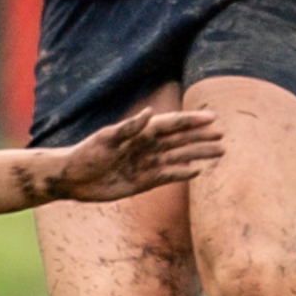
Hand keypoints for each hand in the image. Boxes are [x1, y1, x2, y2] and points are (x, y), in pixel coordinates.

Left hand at [52, 108, 225, 200]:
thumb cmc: (86, 154)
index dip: (192, 121)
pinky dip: (182, 173)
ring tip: (219, 152)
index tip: (212, 118)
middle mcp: (147, 146)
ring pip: (179, 157)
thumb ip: (129, 127)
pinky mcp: (143, 181)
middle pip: (181, 140)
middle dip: (202, 137)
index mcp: (141, 132)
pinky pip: (168, 175)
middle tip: (223, 135)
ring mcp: (147, 164)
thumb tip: (151, 114)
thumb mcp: (106, 139)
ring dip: (198, 154)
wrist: (72, 179)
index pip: (172, 124)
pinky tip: (197, 171)